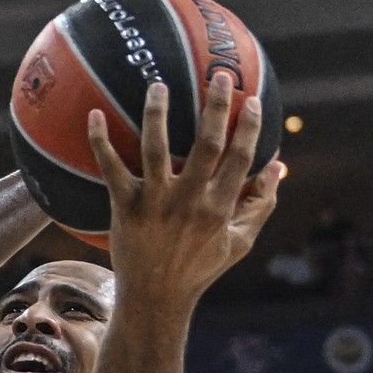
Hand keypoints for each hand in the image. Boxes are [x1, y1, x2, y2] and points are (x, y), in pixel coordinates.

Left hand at [83, 22, 281, 305]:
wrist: (155, 298)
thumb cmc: (200, 267)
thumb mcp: (239, 241)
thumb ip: (260, 203)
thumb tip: (278, 166)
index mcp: (219, 208)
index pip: (241, 158)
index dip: (249, 126)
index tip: (251, 98)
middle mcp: (190, 202)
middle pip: (207, 145)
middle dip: (215, 107)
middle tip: (219, 75)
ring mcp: (155, 203)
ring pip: (156, 149)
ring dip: (157, 113)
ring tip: (157, 84)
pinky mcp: (124, 207)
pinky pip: (110, 168)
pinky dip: (100, 141)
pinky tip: (94, 114)